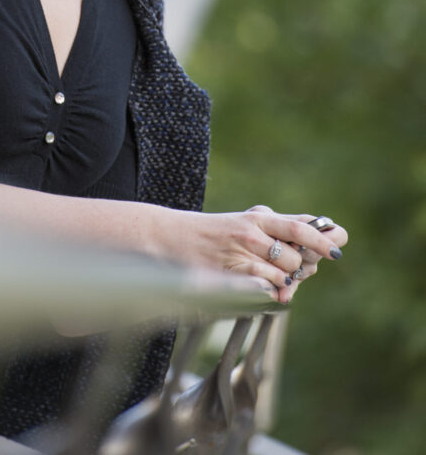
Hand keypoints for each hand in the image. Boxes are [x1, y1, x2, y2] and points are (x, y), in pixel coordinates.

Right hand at [153, 205, 347, 303]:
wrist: (170, 239)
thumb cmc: (212, 235)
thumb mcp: (245, 224)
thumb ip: (276, 229)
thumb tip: (315, 242)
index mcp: (258, 217)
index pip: (299, 226)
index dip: (323, 237)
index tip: (340, 245)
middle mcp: (252, 231)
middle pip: (297, 257)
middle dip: (303, 269)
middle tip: (299, 272)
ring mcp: (242, 251)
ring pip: (284, 274)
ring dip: (286, 284)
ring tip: (274, 282)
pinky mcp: (232, 271)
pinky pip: (266, 287)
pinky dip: (271, 292)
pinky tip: (265, 290)